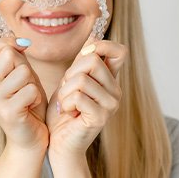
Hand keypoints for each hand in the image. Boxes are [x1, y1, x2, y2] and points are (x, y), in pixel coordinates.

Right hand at [0, 38, 47, 151]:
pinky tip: (30, 107)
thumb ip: (17, 57)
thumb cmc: (28, 102)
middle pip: (9, 54)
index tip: (21, 48)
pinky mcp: (6, 112)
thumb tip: (20, 40)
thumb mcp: (23, 75)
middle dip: (25, 66)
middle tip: (26, 84)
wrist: (31, 137)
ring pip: (23, 71)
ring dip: (33, 83)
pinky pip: (31, 90)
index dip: (6, 42)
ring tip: (28, 97)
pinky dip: (37, 97)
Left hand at [46, 39, 126, 156]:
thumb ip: (82, 61)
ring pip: (81, 79)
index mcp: (109, 79)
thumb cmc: (64, 109)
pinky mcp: (101, 117)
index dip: (102, 45)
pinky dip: (65, 103)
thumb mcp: (71, 80)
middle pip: (92, 60)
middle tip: (67, 87)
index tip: (84, 54)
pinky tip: (67, 112)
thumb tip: (93, 37)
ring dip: (65, 90)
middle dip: (70, 71)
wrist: (58, 140)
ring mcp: (110, 105)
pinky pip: (77, 96)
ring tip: (66, 102)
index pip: (120, 51)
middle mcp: (115, 90)